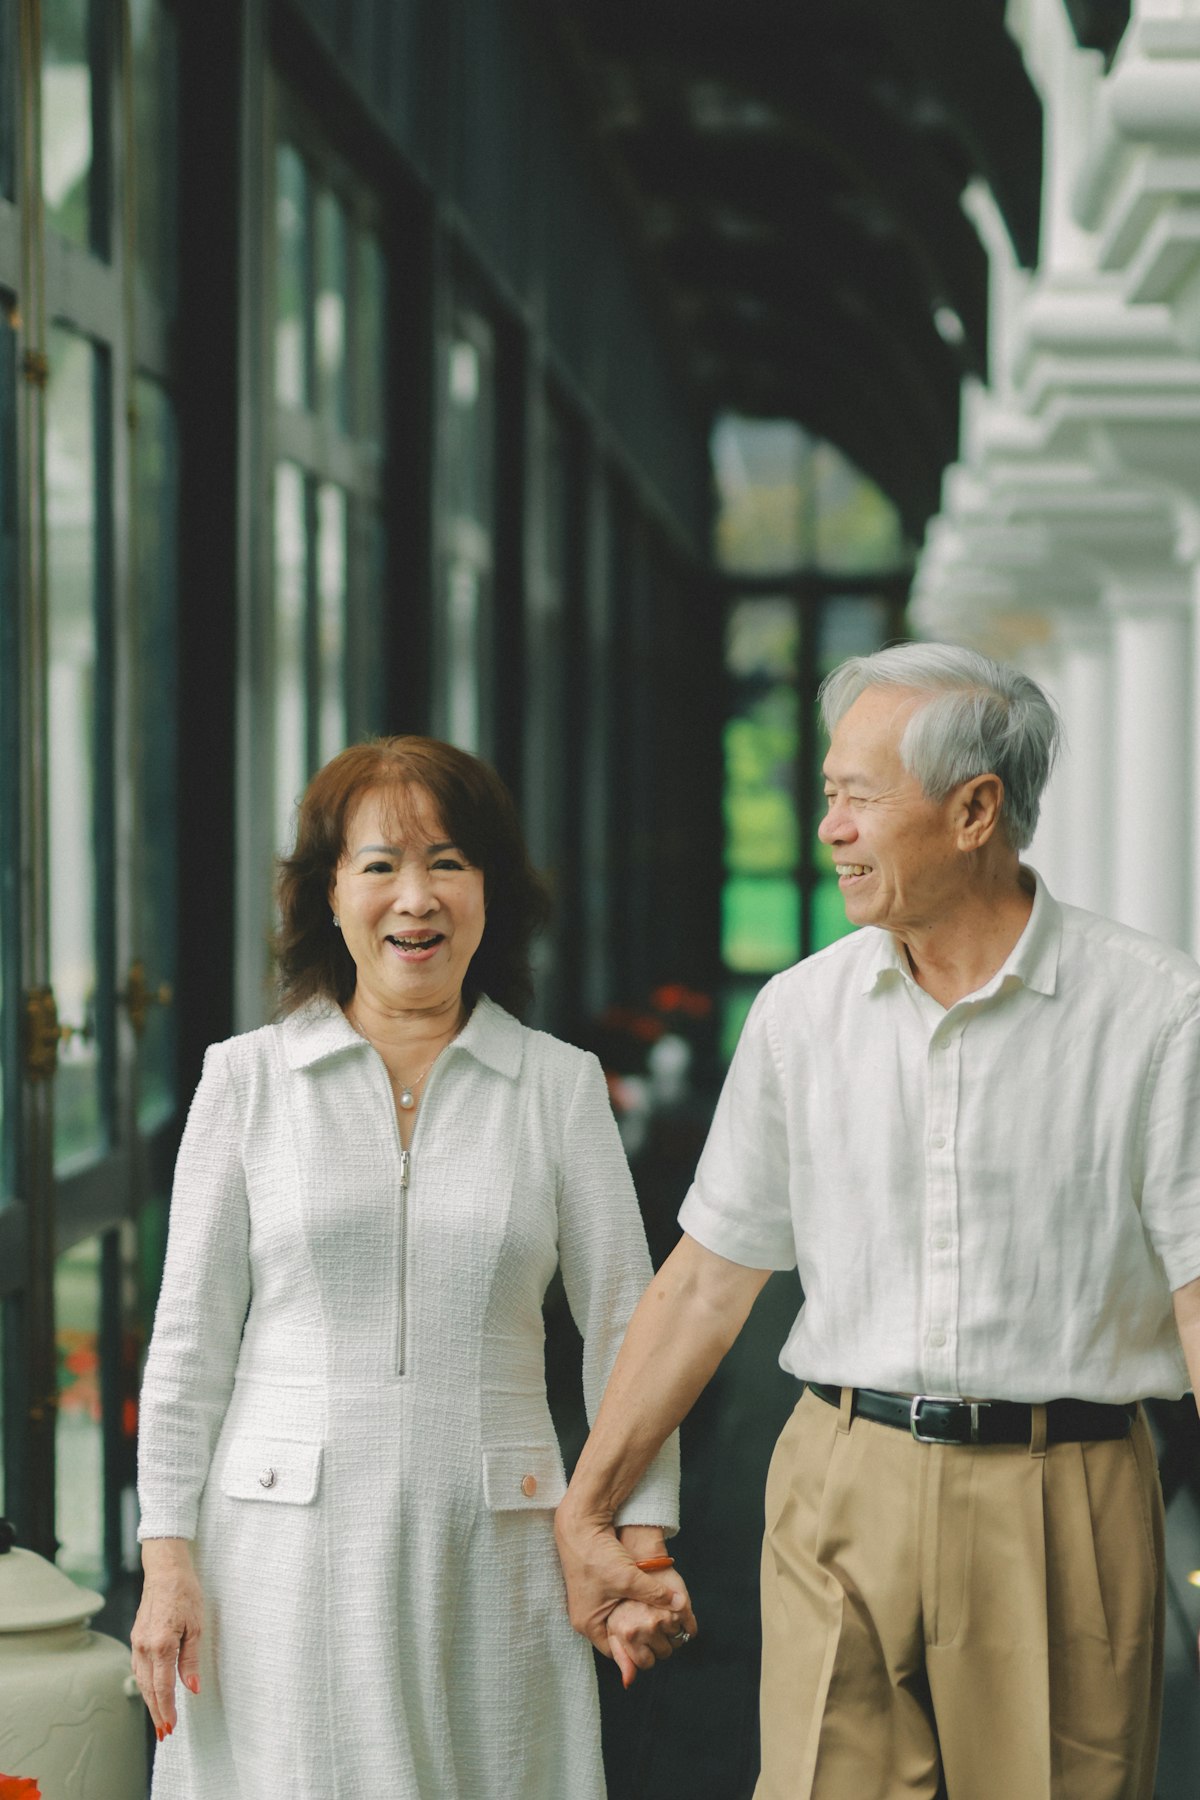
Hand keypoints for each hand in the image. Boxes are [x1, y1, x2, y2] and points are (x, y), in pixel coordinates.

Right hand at [131, 1539, 203, 1737]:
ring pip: (141, 1680)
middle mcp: (145, 1646)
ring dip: (149, 1701)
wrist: (166, 1570)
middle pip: (148, 1689)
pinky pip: (138, 1667)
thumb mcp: (196, 1627)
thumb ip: (191, 1660)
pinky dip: (145, 1684)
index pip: (162, 1687)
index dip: (166, 1709)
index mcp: (161, 1644)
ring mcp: (137, 1642)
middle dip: (156, 1712)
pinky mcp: (136, 1637)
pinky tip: (151, 1692)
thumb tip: (192, 1688)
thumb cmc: (185, 1594)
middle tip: (164, 1733)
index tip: (171, 1727)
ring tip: (159, 1719)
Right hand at [554, 1508, 696, 1686]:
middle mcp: (585, 1617)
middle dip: (636, 1637)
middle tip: (658, 1637)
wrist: (579, 1525)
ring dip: (633, 1619)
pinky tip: (641, 1602)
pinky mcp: (594, 1588)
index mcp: (588, 1623)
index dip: (637, 1651)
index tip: (657, 1648)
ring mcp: (588, 1602)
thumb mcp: (630, 1578)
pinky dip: (628, 1606)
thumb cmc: (598, 1555)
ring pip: (616, 1620)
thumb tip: (682, 1605)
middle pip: (616, 1636)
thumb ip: (656, 1594)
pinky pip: (613, 1606)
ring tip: (653, 1620)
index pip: (616, 1651)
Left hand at [606, 1593, 696, 1687]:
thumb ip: (620, 1655)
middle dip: (659, 1644)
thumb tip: (628, 1682)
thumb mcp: (612, 1625)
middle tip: (651, 1626)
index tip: (642, 1642)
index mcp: (629, 1633)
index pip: (646, 1663)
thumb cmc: (620, 1595)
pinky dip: (688, 1627)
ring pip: (677, 1641)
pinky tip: (679, 1619)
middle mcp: (648, 1626)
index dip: (645, 1654)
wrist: (636, 1559)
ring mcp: (666, 1616)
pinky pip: (691, 1628)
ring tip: (660, 1616)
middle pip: (664, 1652)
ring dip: (672, 1633)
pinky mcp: (682, 1605)